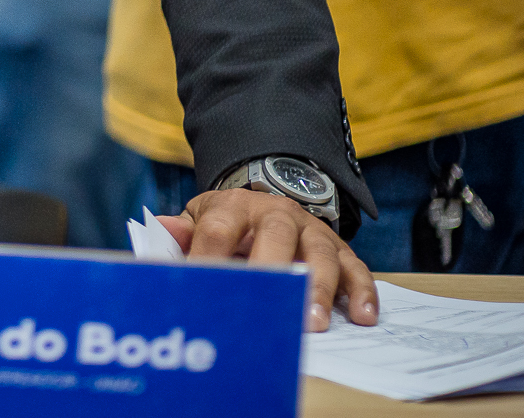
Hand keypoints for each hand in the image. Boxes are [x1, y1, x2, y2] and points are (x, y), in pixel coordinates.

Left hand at [158, 189, 376, 332]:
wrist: (266, 201)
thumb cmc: (228, 223)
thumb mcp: (201, 218)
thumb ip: (181, 231)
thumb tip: (161, 229)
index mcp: (234, 206)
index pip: (217, 230)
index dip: (208, 259)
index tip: (202, 289)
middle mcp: (276, 213)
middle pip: (275, 236)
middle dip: (273, 269)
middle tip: (271, 303)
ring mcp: (311, 230)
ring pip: (321, 254)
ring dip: (320, 288)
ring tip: (315, 321)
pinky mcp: (340, 248)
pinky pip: (356, 267)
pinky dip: (362, 291)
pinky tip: (363, 315)